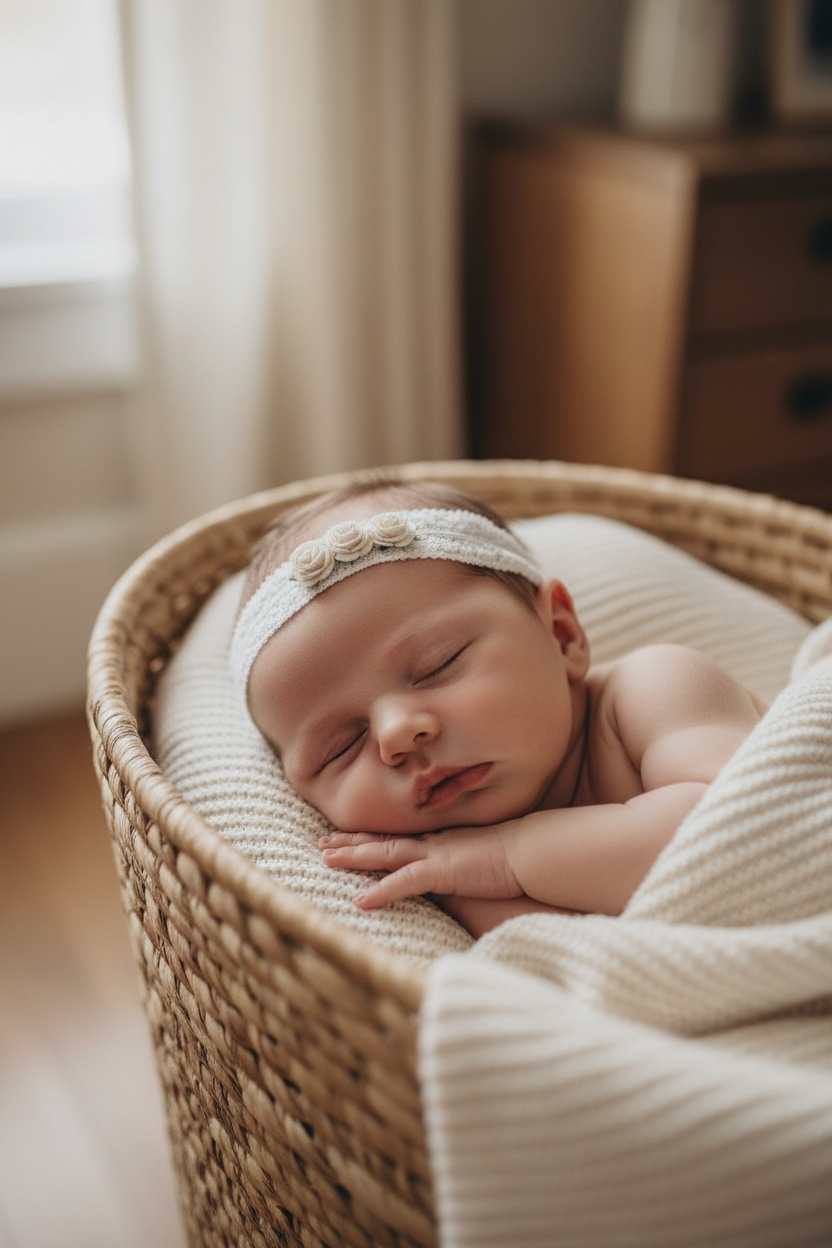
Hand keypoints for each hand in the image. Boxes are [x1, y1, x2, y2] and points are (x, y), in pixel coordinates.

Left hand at [319, 824, 522, 908]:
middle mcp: (433, 844)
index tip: (348, 835)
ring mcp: (435, 856)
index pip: (399, 838)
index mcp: (441, 842)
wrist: (533, 852)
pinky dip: (381, 891)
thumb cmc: (514, 859)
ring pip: (385, 854)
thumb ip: (464, 866)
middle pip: (383, 841)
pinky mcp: (442, 872)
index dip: (372, 837)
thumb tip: (459, 873)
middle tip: (321, 842)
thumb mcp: (481, 861)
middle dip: (350, 841)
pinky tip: (359, 901)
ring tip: (325, 859)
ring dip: (354, 857)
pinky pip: (404, 883)